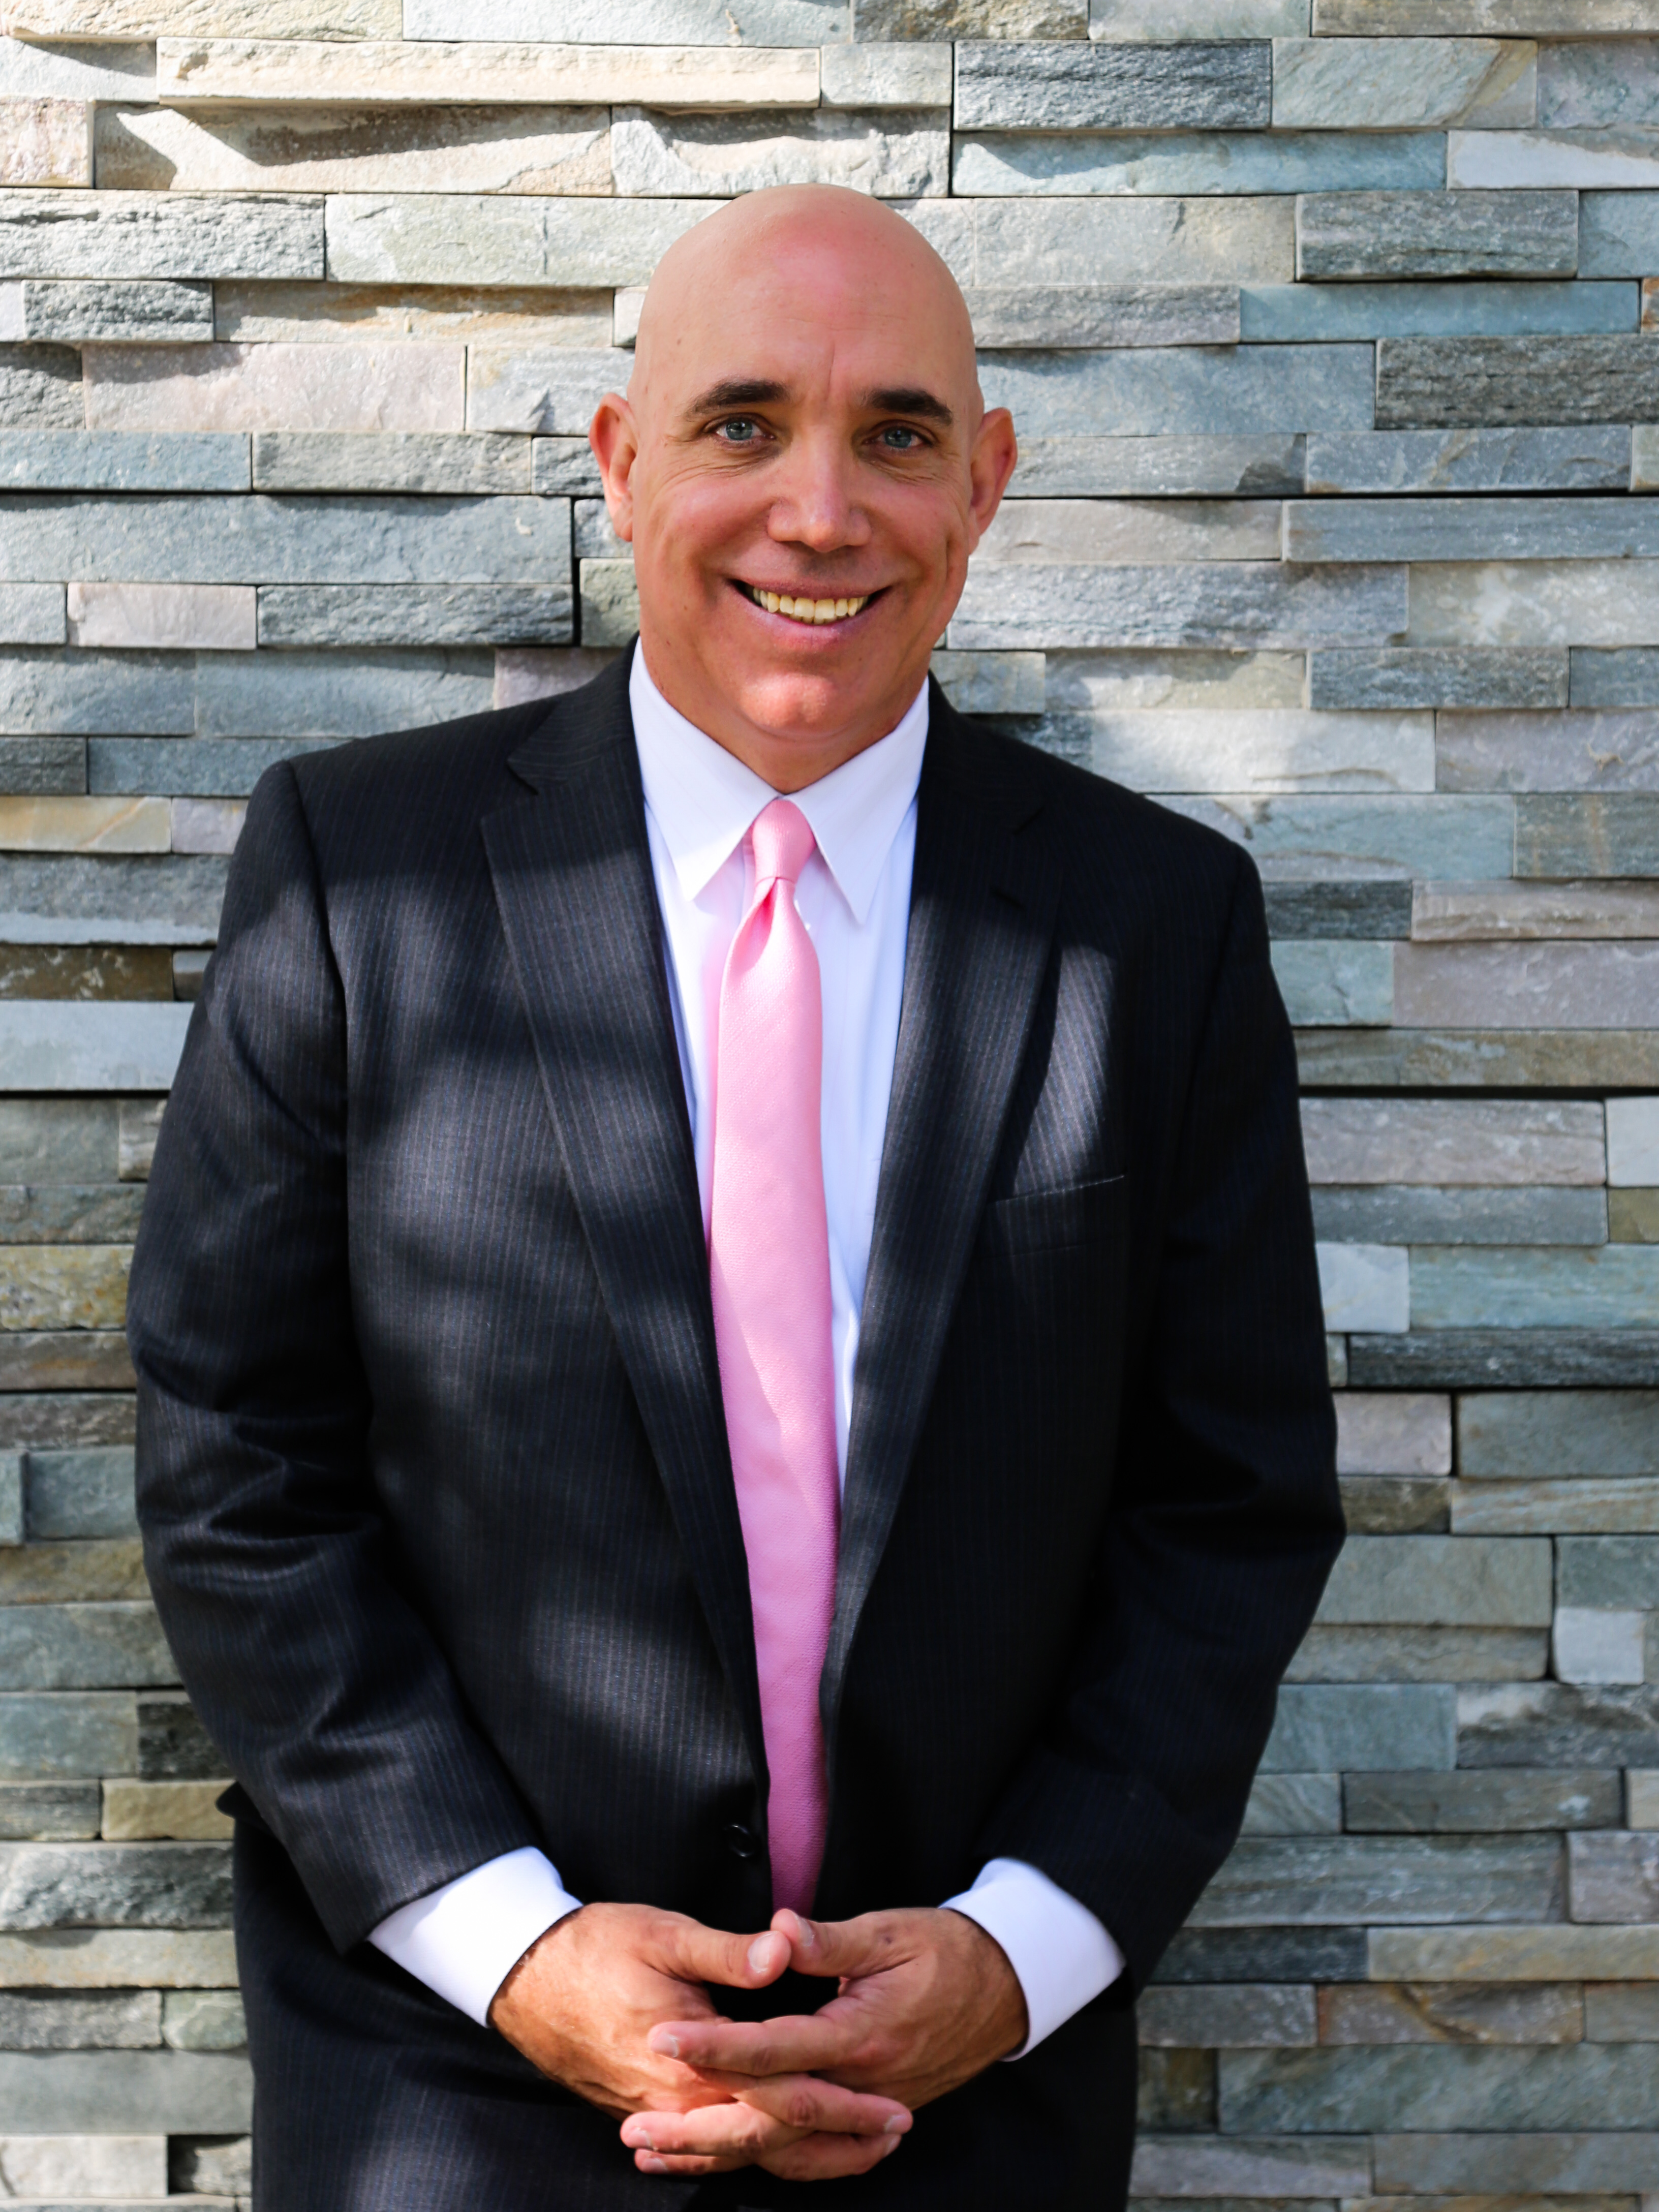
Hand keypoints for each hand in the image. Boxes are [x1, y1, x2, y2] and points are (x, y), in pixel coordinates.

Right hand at [489, 1902, 910, 2181]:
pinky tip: (774, 2156)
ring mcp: (661, 2115)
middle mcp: (679, 2102)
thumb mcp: (665, 1934)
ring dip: (804, 2154)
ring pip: (743, 2154)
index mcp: (694, 2061)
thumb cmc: (596, 1946)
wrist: (526, 1977)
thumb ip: (730, 1951)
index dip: (842, 2102)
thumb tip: (785, 1950)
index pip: (784, 2096)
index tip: (891, 2104)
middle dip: (838, 2138)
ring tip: (858, 2151)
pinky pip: (709, 2151)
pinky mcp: (648, 2112)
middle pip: (772, 2137)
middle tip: (894, 2131)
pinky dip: (749, 2158)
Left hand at [623, 1906, 1024, 2174]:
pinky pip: (809, 2152)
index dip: (715, 2046)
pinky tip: (720, 2159)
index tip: (662, 2039)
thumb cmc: (946, 1949)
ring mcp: (865, 2106)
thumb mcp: (889, 1930)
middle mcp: (859, 2083)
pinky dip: (762, 2159)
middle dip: (698, 2127)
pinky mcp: (867, 2113)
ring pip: (784, 2148)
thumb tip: (777, 1931)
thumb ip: (827, 1939)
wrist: (1006, 1988)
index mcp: (859, 2034)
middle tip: (636, 2131)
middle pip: (768, 2119)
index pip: (773, 2049)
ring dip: (718, 2154)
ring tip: (656, 2156)